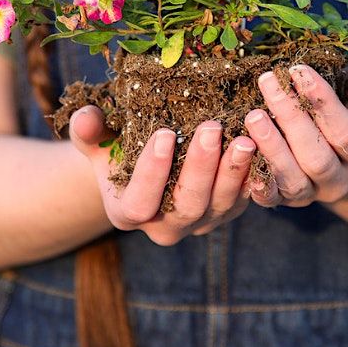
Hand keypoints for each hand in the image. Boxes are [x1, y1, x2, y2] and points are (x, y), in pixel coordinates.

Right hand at [68, 106, 255, 244]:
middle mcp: (166, 227)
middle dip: (201, 167)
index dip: (152, 173)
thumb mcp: (98, 139)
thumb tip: (86, 119)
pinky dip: (253, 175)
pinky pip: (246, 199)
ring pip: (221, 205)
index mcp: (128, 213)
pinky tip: (261, 146)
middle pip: (187, 205)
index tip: (164, 134)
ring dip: (233, 171)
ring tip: (243, 137)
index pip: (140, 203)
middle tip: (211, 128)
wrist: (146, 162)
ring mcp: (200, 222)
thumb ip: (88, 131)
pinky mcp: (228, 212)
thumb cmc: (117, 148)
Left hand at [244, 62, 347, 206]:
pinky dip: (256, 181)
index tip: (298, 70)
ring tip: (253, 115)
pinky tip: (243, 154)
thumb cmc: (343, 111)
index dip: (324, 103)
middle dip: (291, 118)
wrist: (326, 147)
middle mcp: (340, 181)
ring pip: (293, 180)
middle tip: (267, 83)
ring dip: (272, 147)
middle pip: (317, 157)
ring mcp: (311, 194)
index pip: (347, 133)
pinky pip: (270, 198)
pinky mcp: (283, 201)